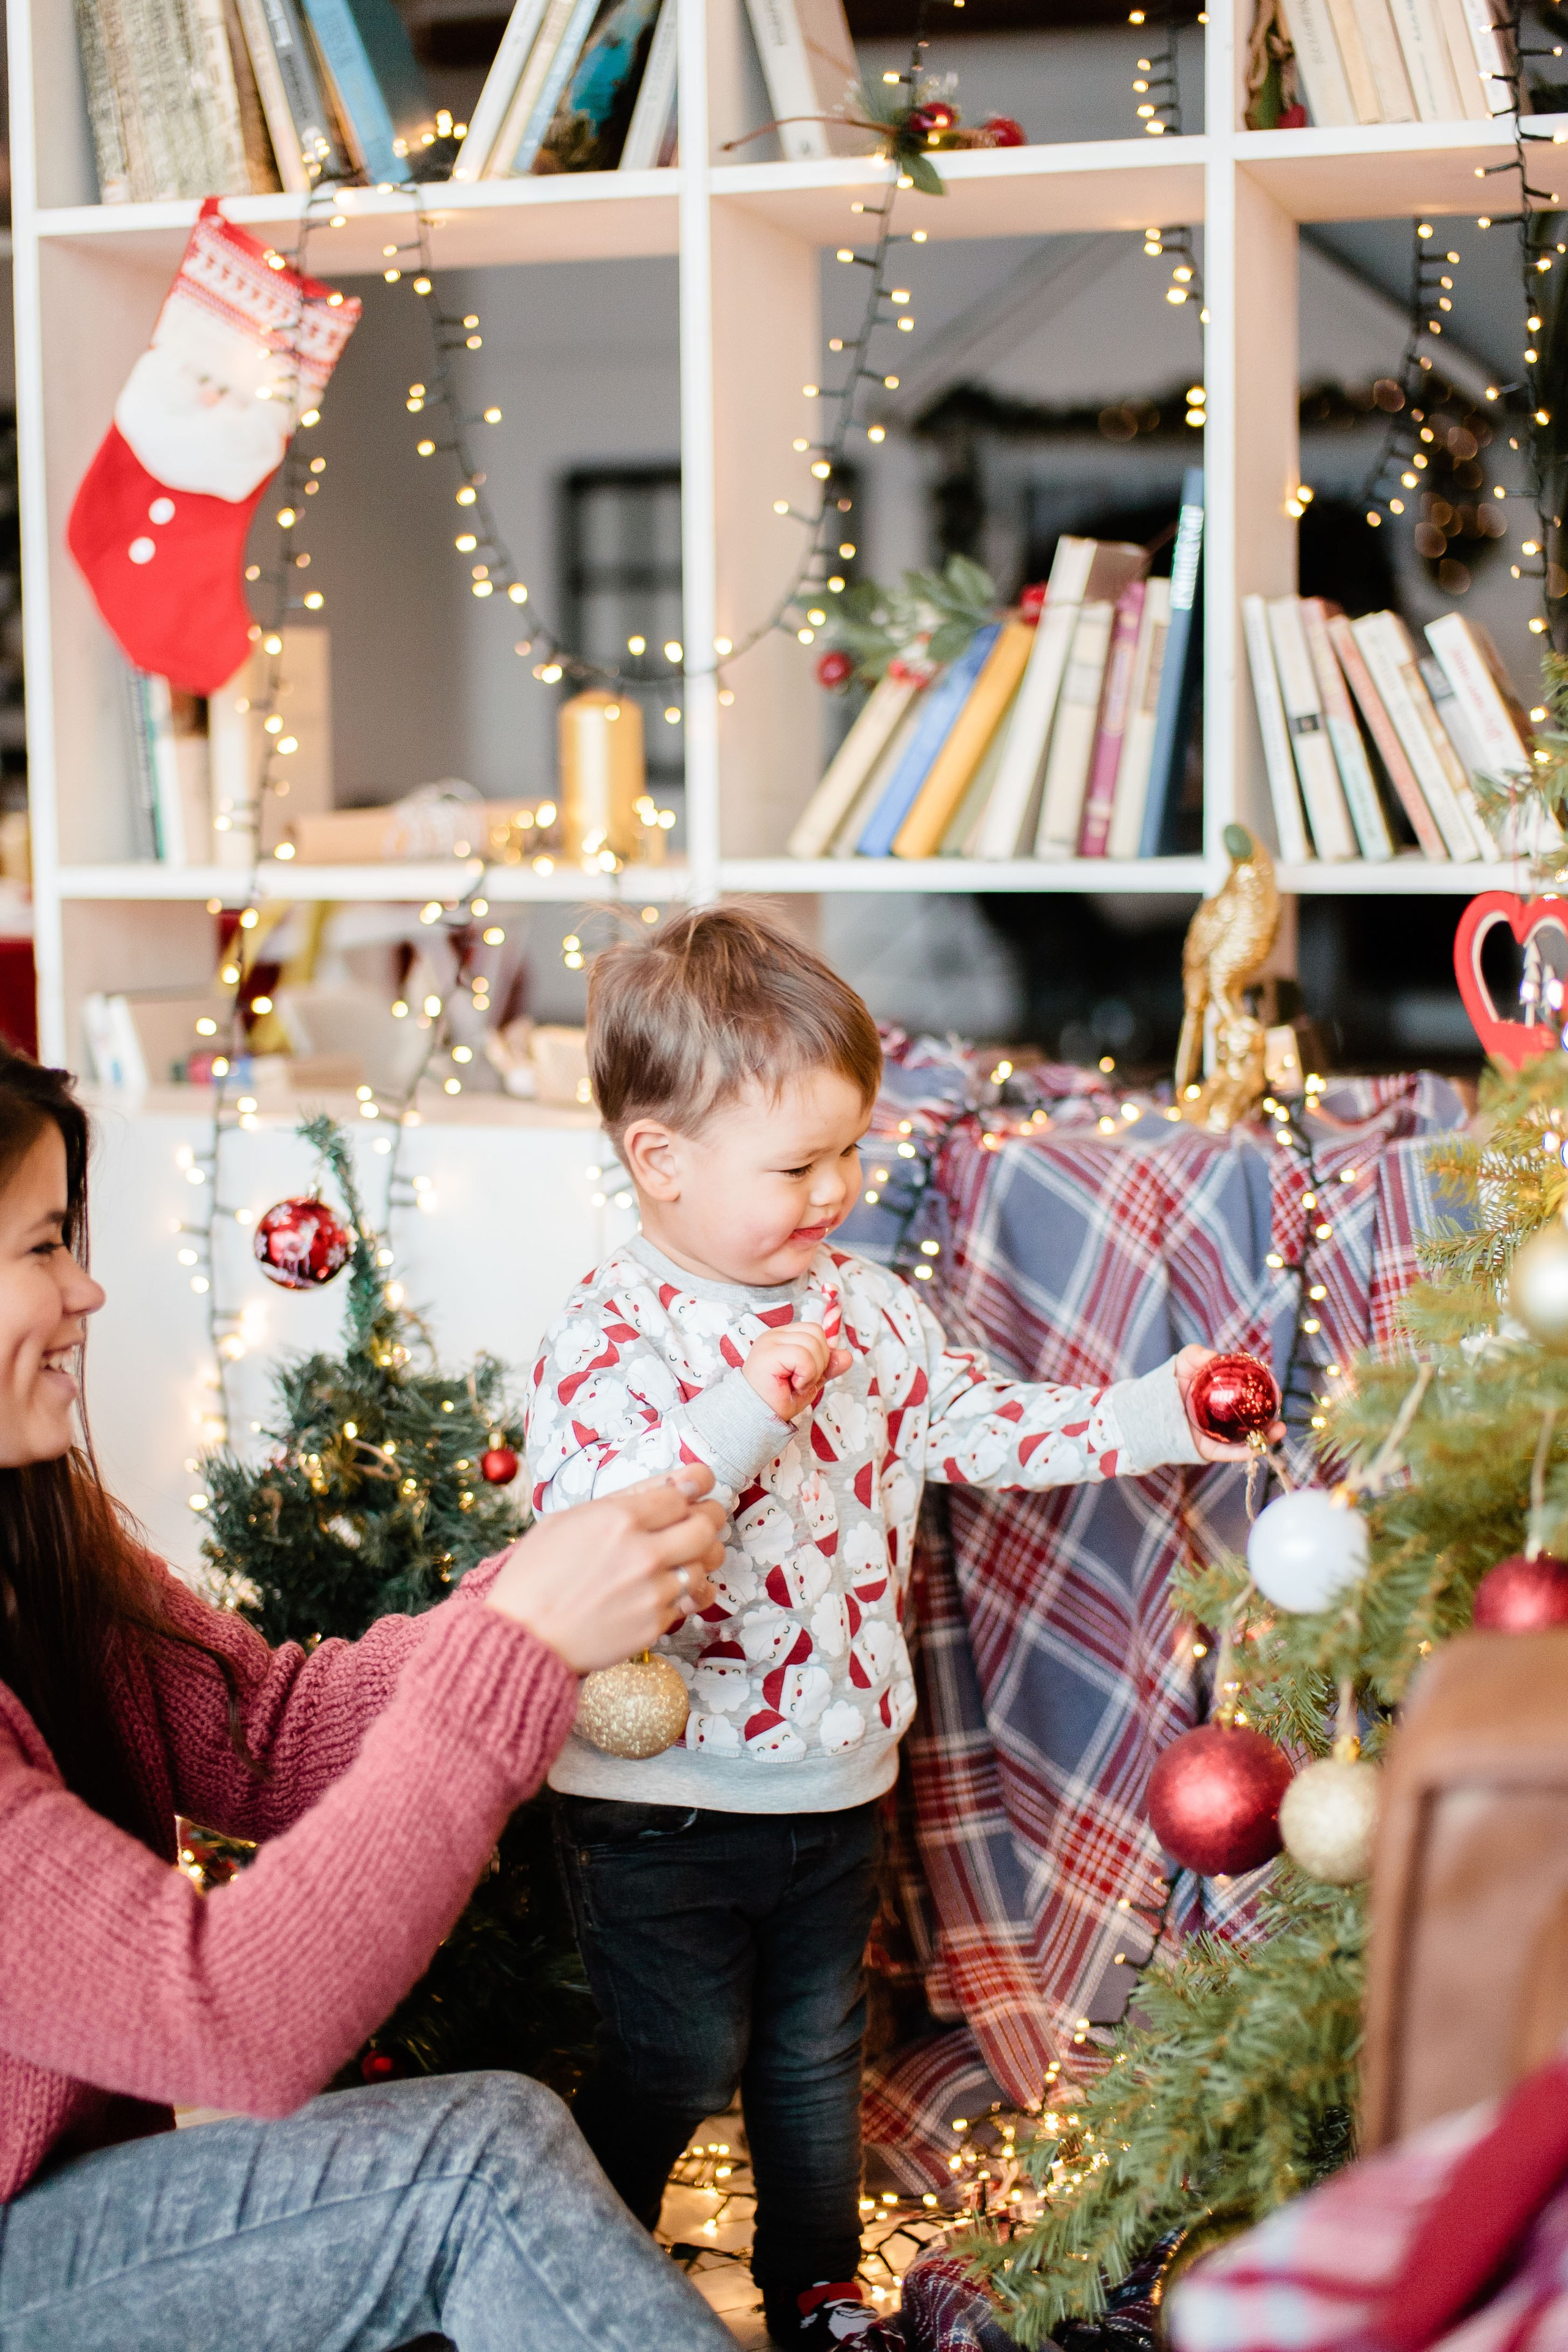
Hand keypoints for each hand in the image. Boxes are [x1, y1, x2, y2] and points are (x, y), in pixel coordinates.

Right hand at [485, 1469, 725, 1671]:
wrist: (523, 1637)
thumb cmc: (535, 1575)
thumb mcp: (566, 1520)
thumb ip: (620, 1500)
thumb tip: (668, 1485)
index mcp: (619, 1519)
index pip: (683, 1492)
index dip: (695, 1486)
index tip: (700, 1484)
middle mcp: (643, 1553)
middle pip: (706, 1527)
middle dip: (710, 1518)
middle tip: (702, 1519)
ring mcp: (652, 1592)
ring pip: (705, 1566)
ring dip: (701, 1558)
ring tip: (686, 1556)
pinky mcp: (654, 1625)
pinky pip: (689, 1601)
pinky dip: (685, 1593)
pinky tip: (670, 1588)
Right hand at [743, 1327, 852, 1421]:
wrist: (758, 1418)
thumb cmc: (779, 1400)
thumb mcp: (811, 1380)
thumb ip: (827, 1366)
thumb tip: (847, 1356)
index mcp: (784, 1337)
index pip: (815, 1330)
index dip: (821, 1354)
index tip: (805, 1376)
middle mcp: (775, 1335)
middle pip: (817, 1333)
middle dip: (819, 1363)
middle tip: (801, 1381)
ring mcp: (770, 1341)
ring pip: (812, 1344)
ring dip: (812, 1371)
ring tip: (796, 1383)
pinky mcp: (768, 1352)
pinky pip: (803, 1356)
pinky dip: (806, 1374)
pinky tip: (793, 1385)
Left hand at [1173, 1344, 1286, 1463]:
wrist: (1148, 1411)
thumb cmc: (1169, 1385)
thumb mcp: (1182, 1364)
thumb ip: (1194, 1354)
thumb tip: (1212, 1355)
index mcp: (1227, 1397)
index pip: (1250, 1394)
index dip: (1266, 1390)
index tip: (1274, 1386)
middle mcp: (1228, 1418)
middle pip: (1257, 1417)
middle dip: (1273, 1415)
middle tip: (1280, 1407)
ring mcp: (1222, 1436)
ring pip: (1250, 1438)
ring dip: (1268, 1437)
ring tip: (1279, 1430)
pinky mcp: (1212, 1452)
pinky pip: (1231, 1454)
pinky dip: (1245, 1452)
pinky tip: (1256, 1447)